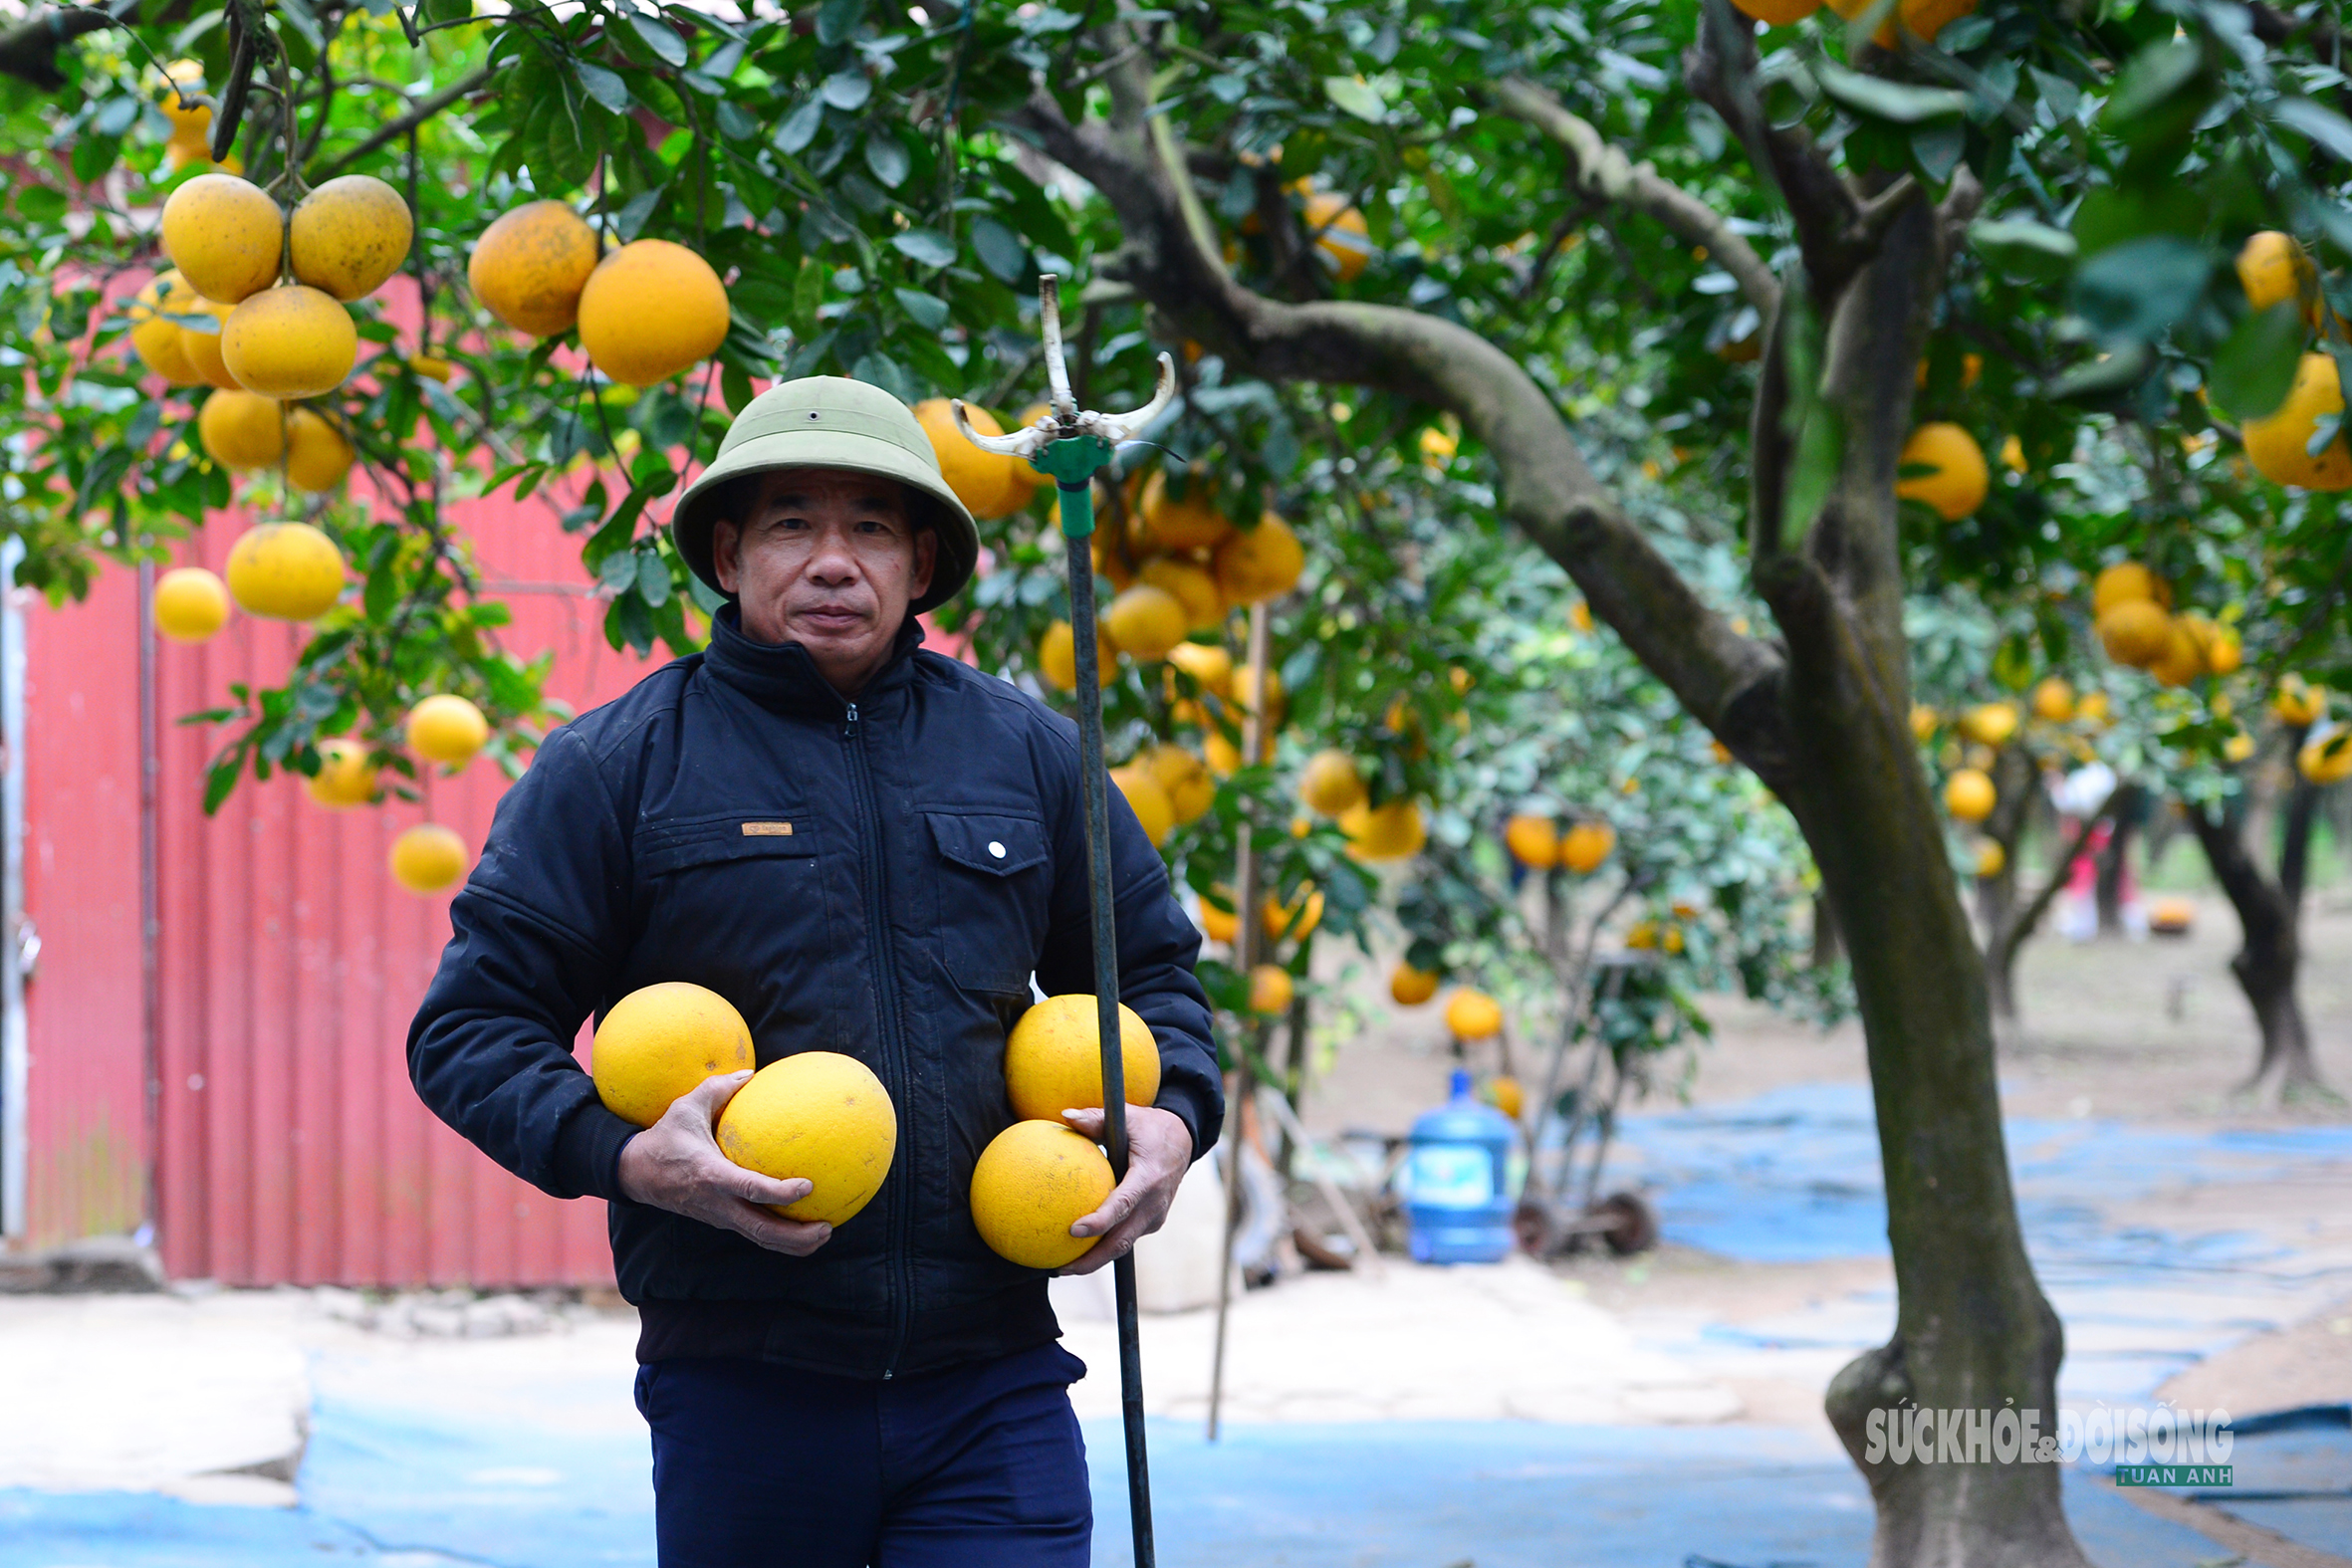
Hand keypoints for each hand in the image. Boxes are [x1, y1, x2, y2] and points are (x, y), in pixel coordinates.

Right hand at [615, 1072, 834, 1256]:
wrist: (635, 1173)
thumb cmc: (665, 1137)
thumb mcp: (686, 1107)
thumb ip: (718, 1088)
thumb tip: (751, 1073)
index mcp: (711, 1175)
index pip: (750, 1189)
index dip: (780, 1192)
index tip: (808, 1186)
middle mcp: (718, 1203)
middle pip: (762, 1230)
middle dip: (796, 1236)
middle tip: (827, 1227)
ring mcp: (720, 1217)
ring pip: (760, 1239)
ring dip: (793, 1243)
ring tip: (824, 1233)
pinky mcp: (721, 1221)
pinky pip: (754, 1233)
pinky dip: (780, 1237)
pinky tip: (804, 1226)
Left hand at [1055, 1104, 1193, 1275]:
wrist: (1184, 1140)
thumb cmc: (1150, 1127)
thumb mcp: (1128, 1116)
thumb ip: (1096, 1118)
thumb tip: (1065, 1117)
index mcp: (1149, 1177)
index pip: (1123, 1204)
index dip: (1100, 1221)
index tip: (1074, 1230)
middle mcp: (1155, 1203)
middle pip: (1122, 1241)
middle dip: (1092, 1260)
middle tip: (1061, 1268)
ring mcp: (1156, 1215)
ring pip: (1124, 1245)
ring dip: (1096, 1259)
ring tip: (1063, 1268)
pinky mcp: (1153, 1221)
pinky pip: (1127, 1237)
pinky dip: (1105, 1247)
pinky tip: (1080, 1249)